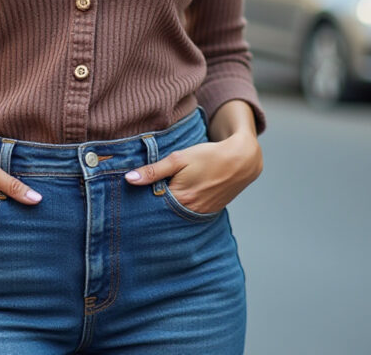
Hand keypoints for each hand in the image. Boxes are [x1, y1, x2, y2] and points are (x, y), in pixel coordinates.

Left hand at [123, 129, 261, 215]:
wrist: (241, 160)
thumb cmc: (209, 156)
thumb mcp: (179, 159)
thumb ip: (154, 170)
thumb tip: (129, 179)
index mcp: (180, 198)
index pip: (151, 206)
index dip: (141, 201)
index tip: (131, 197)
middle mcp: (190, 211)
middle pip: (163, 213)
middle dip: (153, 207)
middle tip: (141, 200)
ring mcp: (201, 213)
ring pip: (176, 215)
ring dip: (167, 208)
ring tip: (160, 200)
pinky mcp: (209, 212)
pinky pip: (188, 214)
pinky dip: (181, 209)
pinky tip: (178, 201)